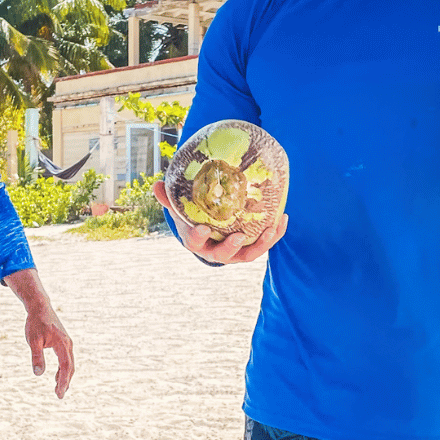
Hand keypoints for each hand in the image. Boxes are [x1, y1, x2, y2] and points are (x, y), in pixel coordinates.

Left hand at [24, 303, 73, 398]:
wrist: (40, 307)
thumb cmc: (35, 323)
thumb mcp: (33, 341)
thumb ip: (36, 357)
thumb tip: (38, 374)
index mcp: (62, 344)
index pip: (65, 367)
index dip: (63, 381)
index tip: (59, 393)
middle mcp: (68, 344)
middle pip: (70, 367)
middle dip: (66, 382)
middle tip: (59, 396)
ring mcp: (67, 343)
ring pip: (69, 364)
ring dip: (65, 377)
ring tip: (59, 389)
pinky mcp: (63, 342)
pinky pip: (66, 359)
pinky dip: (63, 369)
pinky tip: (57, 376)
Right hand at [153, 178, 288, 264]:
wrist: (208, 231)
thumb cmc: (192, 218)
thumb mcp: (180, 208)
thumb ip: (169, 198)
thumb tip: (156, 184)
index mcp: (197, 242)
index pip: (195, 243)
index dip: (199, 237)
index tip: (202, 228)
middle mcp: (216, 252)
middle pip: (224, 254)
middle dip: (231, 247)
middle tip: (239, 236)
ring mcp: (235, 253)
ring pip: (249, 254)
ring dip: (262, 244)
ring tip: (271, 229)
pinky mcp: (250, 248)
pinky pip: (265, 243)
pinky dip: (275, 234)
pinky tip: (283, 218)